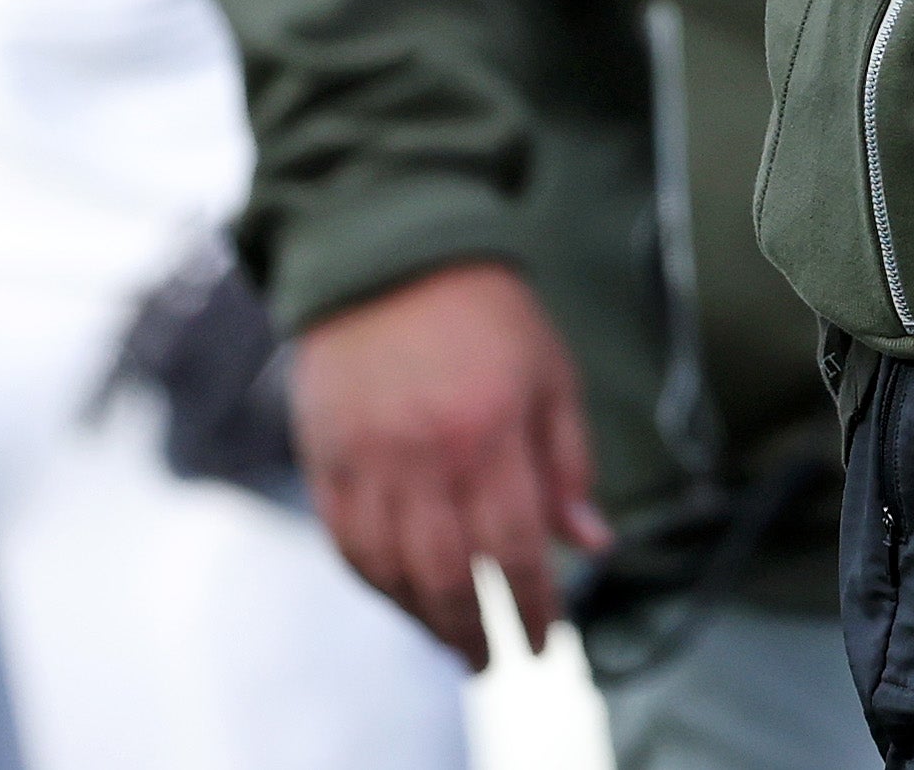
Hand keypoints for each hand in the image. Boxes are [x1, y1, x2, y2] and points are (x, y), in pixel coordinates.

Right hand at [288, 261, 609, 667]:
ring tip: (448, 639)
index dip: (533, 605)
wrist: (391, 252)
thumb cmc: (487, 315)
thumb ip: (569, 464)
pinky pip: (343, 542)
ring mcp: (365, 458)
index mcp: (490, 432)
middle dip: (473, 631)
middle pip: (447, 575)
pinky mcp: (322, 454)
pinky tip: (398, 596)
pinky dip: (372, 581)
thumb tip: (592, 544)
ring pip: (389, 569)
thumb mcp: (551, 375)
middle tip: (490, 661)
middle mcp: (424, 454)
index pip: (516, 547)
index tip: (545, 641)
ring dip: (420, 617)